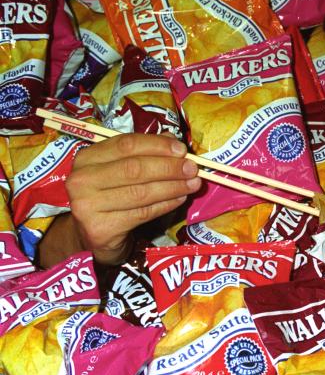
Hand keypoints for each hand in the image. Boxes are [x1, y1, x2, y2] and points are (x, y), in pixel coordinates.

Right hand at [63, 134, 200, 264]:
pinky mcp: (100, 228)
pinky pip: (143, 213)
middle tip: (193, 169)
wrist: (93, 234)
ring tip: (193, 184)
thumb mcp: (121, 170)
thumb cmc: (111, 196)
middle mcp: (82, 180)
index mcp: (87, 158)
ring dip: (173, 187)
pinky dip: (166, 205)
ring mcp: (87, 205)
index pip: (126, 144)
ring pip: (141, 192)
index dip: (157, 145)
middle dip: (169, 168)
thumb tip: (173, 140)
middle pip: (134, 168)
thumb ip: (143, 153)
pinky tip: (180, 199)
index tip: (182, 149)